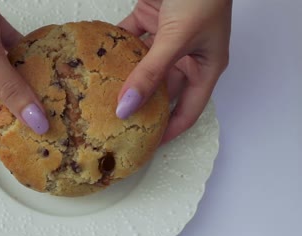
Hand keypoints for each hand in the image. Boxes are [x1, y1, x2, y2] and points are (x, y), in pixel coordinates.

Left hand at [116, 0, 231, 142]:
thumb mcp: (176, 40)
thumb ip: (151, 73)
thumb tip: (126, 106)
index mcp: (205, 67)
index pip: (188, 111)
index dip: (170, 131)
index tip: (147, 147)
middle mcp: (186, 56)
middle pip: (162, 90)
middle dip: (142, 106)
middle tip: (118, 124)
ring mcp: (167, 39)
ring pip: (143, 67)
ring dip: (125, 78)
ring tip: (103, 98)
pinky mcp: (149, 21)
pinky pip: (130, 41)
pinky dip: (116, 48)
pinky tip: (99, 61)